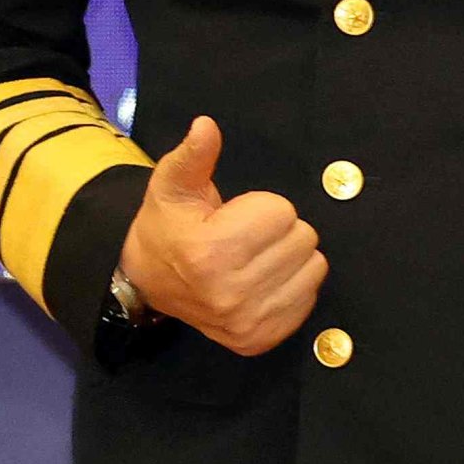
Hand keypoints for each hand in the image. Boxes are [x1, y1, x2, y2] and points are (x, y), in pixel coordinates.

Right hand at [115, 114, 325, 355]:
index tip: (233, 218)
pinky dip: (294, 284)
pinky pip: (311, 296)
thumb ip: (193, 156)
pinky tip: (261, 282)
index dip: (262, 208)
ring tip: (253, 259)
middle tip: (244, 239)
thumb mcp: (172, 187)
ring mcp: (248, 321)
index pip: (283, 212)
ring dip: (291, 258)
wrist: (148, 283)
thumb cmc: (169, 227)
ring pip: (314, 267)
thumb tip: (206, 125)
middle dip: (279, 231)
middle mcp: (230, 294)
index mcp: (209, 253)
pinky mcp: (261, 338)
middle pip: (304, 238)